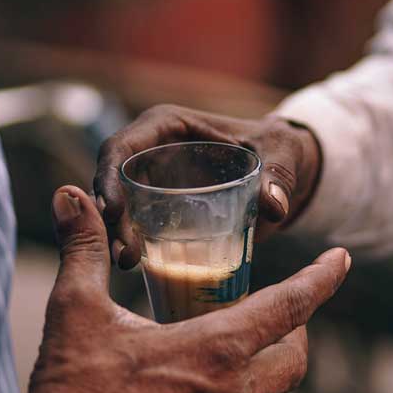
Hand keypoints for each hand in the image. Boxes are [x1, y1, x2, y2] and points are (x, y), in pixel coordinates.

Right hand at [0, 186, 349, 392]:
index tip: (342, 260)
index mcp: (215, 349)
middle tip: (278, 318)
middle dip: (295, 333)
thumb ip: (85, 248)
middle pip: (294, 361)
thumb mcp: (77, 308)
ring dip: (271, 381)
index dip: (322, 278)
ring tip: (248, 363)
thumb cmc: (69, 387)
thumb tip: (73, 197)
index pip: (291, 305)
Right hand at [94, 105, 321, 267]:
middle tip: (124, 254)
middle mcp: (151, 150)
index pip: (122, 147)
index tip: (114, 211)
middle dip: (111, 217)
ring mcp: (153, 179)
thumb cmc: (279, 150)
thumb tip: (274, 207)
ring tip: (128, 263)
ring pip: (119, 206)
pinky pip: (137, 224)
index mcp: (167, 125)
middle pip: (113, 181)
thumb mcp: (283, 155)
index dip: (109, 176)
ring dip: (117, 234)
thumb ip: (278, 176)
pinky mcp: (160, 206)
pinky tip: (138, 268)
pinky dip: (134, 243)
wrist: (283, 170)